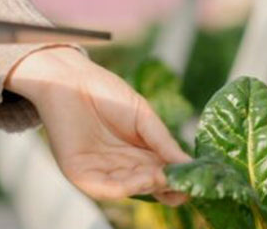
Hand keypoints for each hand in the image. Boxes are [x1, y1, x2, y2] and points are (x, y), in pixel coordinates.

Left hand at [5, 47, 193, 204]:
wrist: (69, 77)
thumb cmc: (106, 93)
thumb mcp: (144, 118)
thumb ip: (163, 141)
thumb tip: (189, 164)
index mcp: (137, 156)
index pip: (161, 176)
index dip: (178, 181)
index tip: (197, 180)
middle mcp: (119, 168)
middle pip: (147, 186)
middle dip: (166, 185)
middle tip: (183, 182)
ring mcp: (99, 172)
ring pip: (128, 188)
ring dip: (148, 186)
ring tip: (164, 176)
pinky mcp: (79, 172)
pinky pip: (104, 187)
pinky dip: (125, 187)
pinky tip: (144, 178)